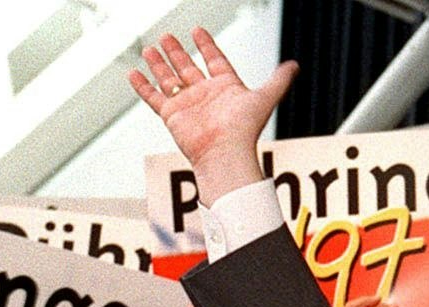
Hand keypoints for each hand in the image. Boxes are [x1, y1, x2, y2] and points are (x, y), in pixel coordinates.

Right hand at [127, 28, 298, 204]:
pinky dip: (143, 86)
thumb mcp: (265, 97)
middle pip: (188, 68)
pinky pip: (153, 97)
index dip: (207, 46)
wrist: (226, 154)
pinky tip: (134, 73)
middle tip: (167, 36)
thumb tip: (294, 65)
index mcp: (226, 88)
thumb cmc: (245, 130)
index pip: (215, 60)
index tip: (197, 31)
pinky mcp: (172, 115)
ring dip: (159, 64)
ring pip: (169, 79)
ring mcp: (188, 104)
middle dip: (177, 52)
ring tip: (150, 49)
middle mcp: (206, 95)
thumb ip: (278, 80)